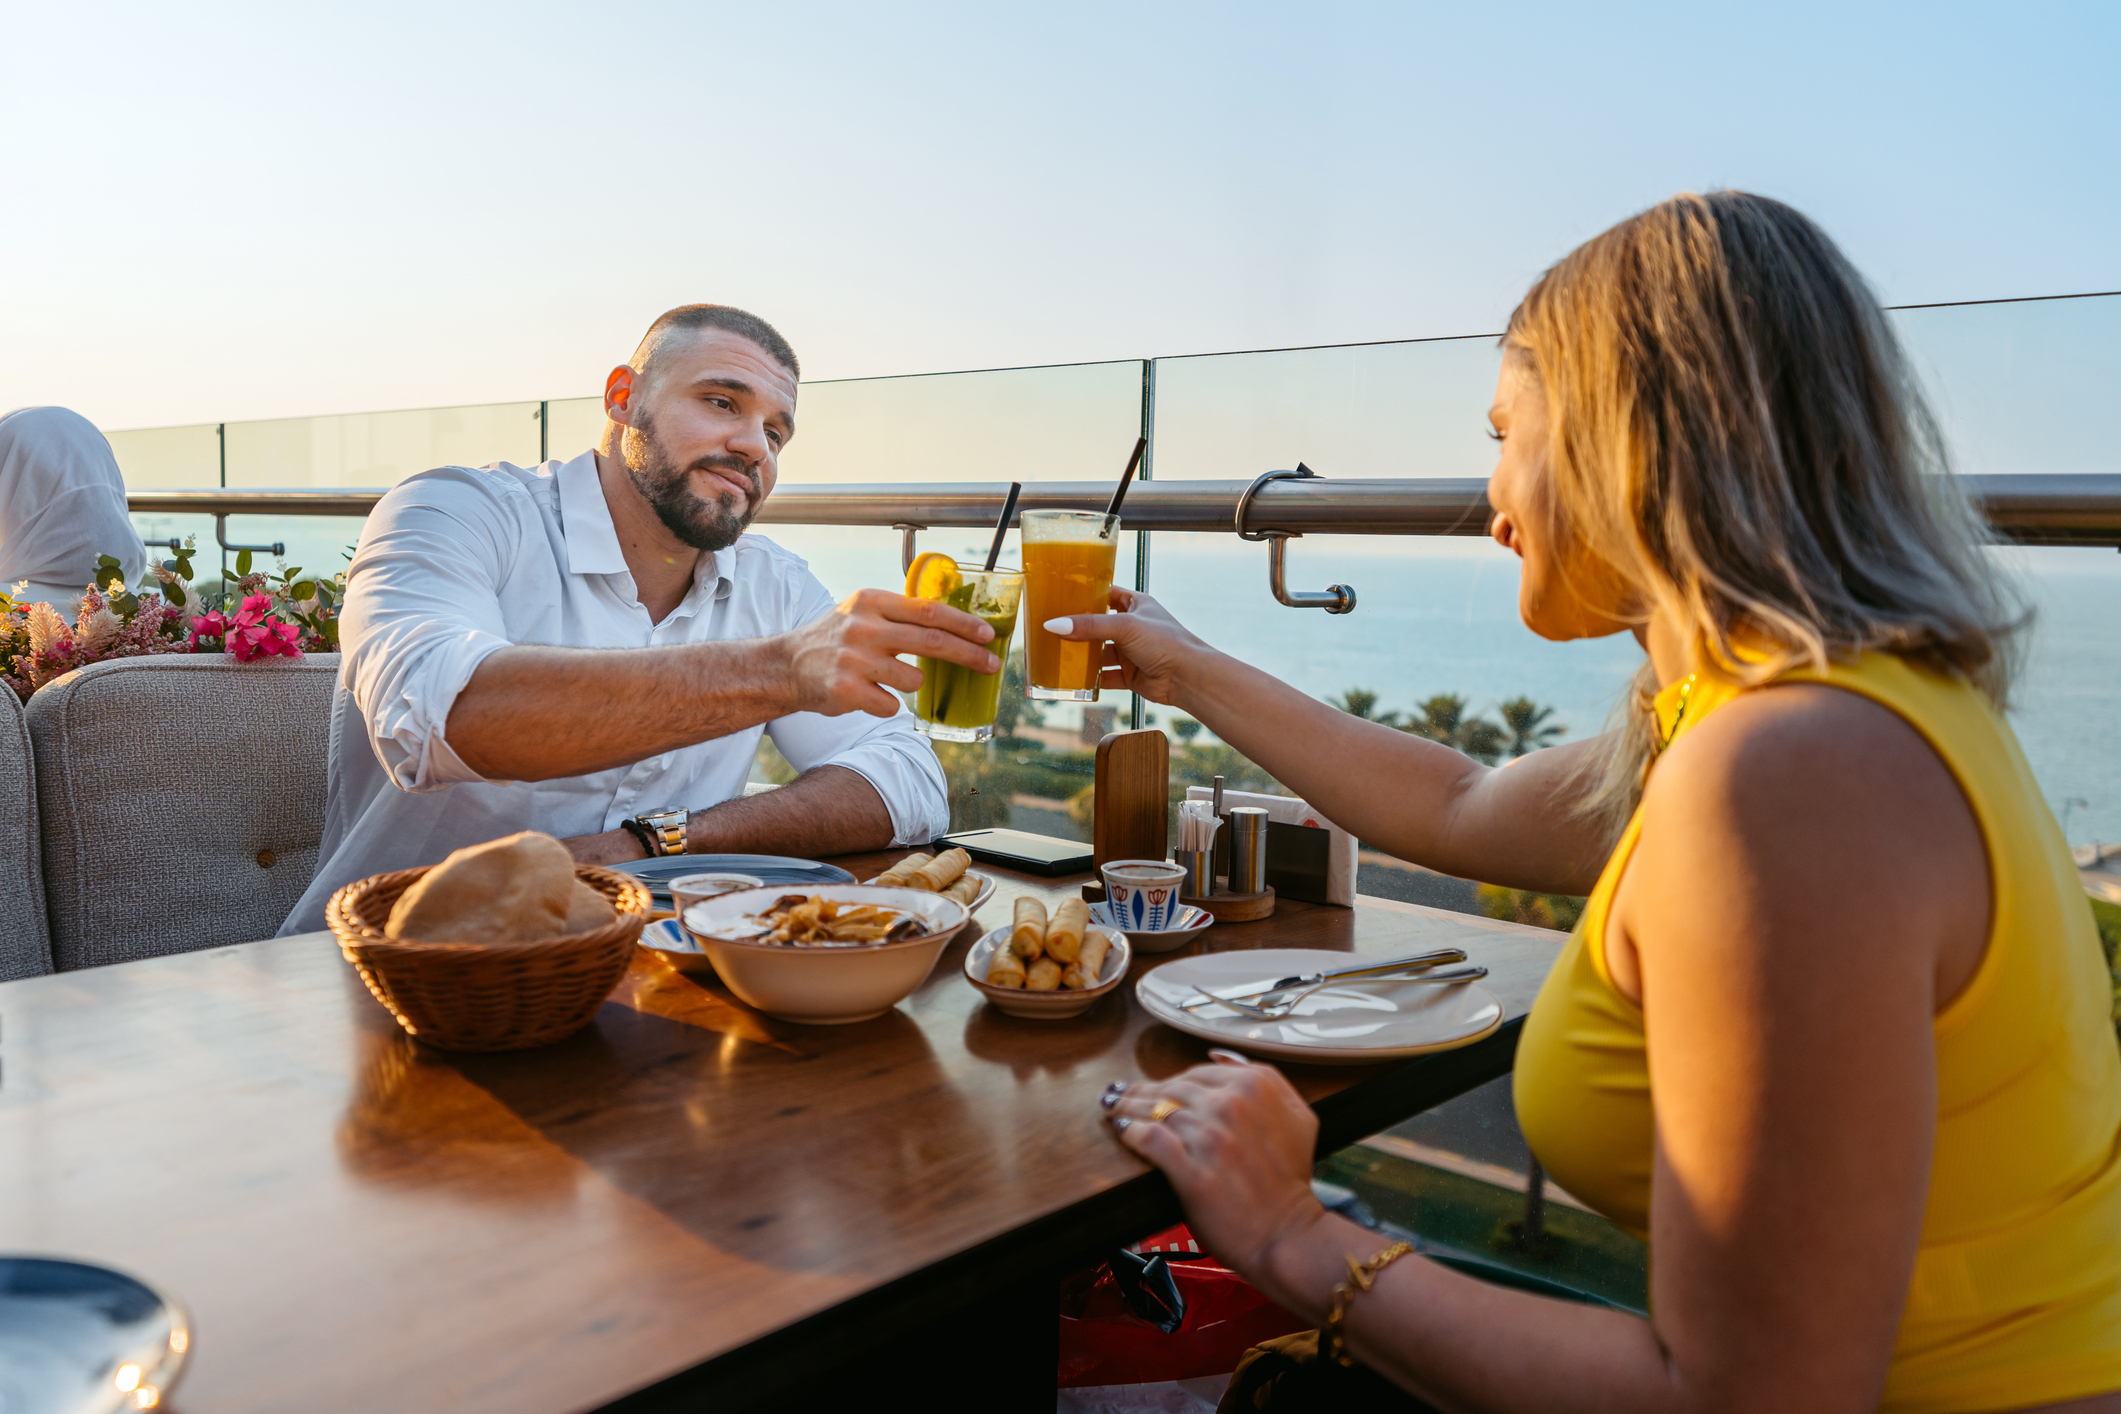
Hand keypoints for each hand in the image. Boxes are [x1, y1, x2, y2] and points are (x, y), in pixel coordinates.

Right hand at [781, 588, 998, 717]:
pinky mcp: (846, 691)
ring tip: (887, 678)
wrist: (786, 666)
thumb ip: (900, 612)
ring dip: (911, 683)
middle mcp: (864, 627)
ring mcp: (855, 660)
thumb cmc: (835, 638)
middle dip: (969, 655)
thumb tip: (955, 621)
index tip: (987, 634)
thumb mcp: (862, 610)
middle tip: (991, 664)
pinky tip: (867, 694)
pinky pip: (891, 705)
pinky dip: (886, 704)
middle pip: (933, 642)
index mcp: (872, 602)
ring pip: (913, 680)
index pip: (929, 611)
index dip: (964, 624)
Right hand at [1042, 586, 1210, 705]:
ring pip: (1099, 653)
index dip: (1086, 594)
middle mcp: (1133, 627)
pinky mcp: (1130, 675)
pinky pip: (1105, 676)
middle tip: (1052, 628)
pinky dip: (1091, 679)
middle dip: (1078, 629)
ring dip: (1082, 656)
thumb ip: (1089, 626)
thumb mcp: (1125, 627)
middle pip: (1098, 626)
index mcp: (1136, 605)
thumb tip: (1054, 625)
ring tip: (1056, 655)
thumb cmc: (1166, 642)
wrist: (1188, 677)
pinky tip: (1073, 680)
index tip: (1061, 595)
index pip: (1107, 593)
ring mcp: (1131, 652)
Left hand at [1103, 1052, 1327, 1279]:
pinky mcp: (1190, 1169)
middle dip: (1142, 1091)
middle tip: (1119, 1093)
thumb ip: (1266, 1078)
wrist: (1288, 1233)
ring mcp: (1209, 1136)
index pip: (1196, 1073)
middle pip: (1171, 1088)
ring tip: (1111, 1107)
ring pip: (1156, 1110)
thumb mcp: (1299, 1116)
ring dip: (1128, 1107)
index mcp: (1255, 1085)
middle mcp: (1231, 1104)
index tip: (1155, 1087)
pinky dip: (1130, 1132)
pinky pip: (1149, 1139)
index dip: (1171, 1081)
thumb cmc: (1293, 1179)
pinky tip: (1120, 1129)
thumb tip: (1219, 1056)